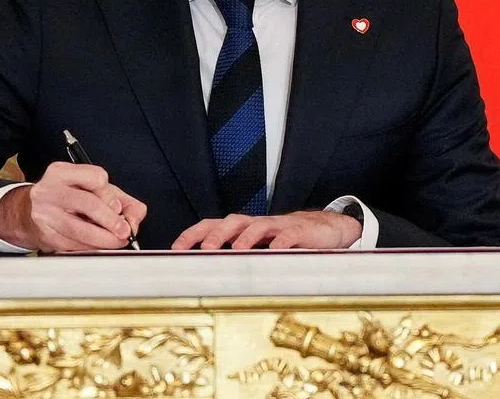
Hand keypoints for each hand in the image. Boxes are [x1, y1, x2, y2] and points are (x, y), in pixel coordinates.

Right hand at [0, 162, 146, 250]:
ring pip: (78, 229)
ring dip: (103, 239)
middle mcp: (50, 190)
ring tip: (116, 241)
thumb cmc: (67, 197)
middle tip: (124, 231)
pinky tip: (98, 246)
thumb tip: (135, 217)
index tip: (117, 207)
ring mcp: (44, 213)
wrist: (28, 212)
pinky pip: (71, 244)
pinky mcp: (44, 234)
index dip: (110, 195)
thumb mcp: (93, 189)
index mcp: (62, 172)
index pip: (94, 177)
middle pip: (87, 203)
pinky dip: (90, 248)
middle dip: (111, 220)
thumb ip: (122, 200)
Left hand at [172, 211, 361, 250]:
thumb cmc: (283, 240)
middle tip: (204, 249)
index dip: (193, 234)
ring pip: (259, 225)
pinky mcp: (300, 232)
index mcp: (243, 228)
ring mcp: (279, 226)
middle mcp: (257, 224)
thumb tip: (204, 277)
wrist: (324, 230)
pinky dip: (281, 243)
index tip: (176, 248)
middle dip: (216, 234)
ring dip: (246, 237)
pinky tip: (275, 252)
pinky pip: (289, 235)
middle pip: (232, 221)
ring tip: (237, 250)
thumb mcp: (257, 248)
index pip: (211, 225)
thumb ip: (235, 258)